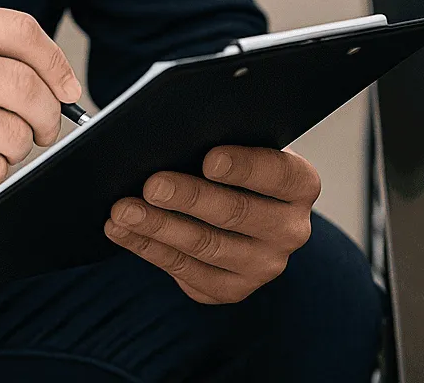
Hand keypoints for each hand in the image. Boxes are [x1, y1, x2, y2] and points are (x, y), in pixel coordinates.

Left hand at [104, 145, 321, 303]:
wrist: (242, 210)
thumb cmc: (235, 166)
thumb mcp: (242, 145)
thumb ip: (223, 138)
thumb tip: (176, 135)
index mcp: (301, 185)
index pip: (277, 173)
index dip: (243, 167)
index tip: (208, 159)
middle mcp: (291, 229)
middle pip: (236, 213)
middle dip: (189, 198)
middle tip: (151, 184)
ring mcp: (264, 265)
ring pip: (206, 246)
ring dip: (158, 227)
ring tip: (124, 209)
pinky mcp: (232, 289)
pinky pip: (185, 270)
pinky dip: (148, 248)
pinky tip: (122, 231)